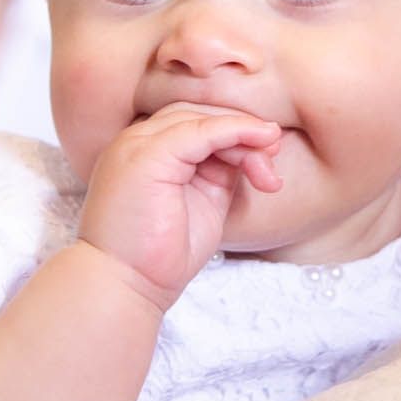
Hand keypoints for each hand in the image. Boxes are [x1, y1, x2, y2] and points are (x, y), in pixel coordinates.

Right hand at [77, 103, 283, 310]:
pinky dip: (235, 132)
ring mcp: (136, 145)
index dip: (235, 132)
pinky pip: (200, 130)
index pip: (194, 122)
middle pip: (198, 113)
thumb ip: (221, 171)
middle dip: (242, 130)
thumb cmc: (161, 255)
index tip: (268, 158)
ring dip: (243, 133)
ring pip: (200, 118)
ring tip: (268, 163)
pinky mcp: (146, 155)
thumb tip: (255, 149)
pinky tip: (261, 144)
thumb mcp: (203, 202)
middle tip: (273, 157)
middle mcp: (136, 142)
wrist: (127, 286)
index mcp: (145, 152)